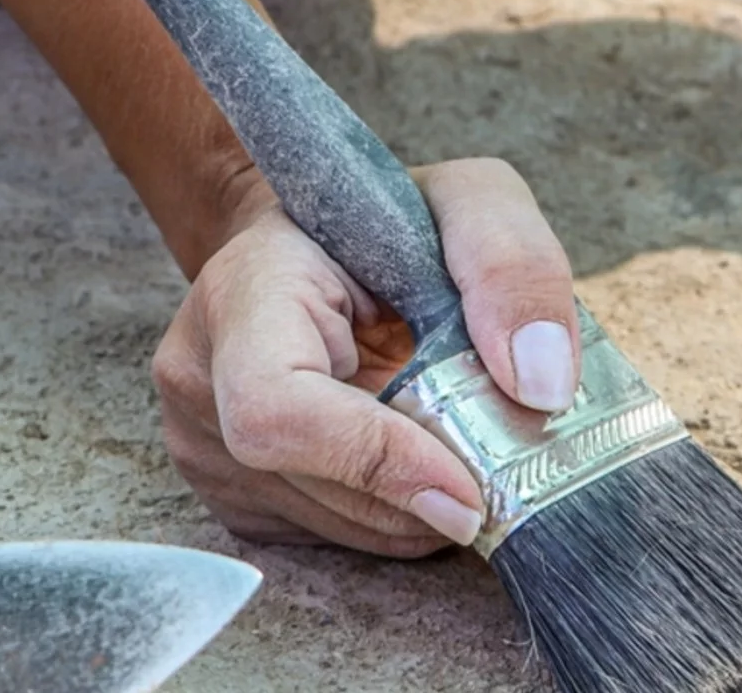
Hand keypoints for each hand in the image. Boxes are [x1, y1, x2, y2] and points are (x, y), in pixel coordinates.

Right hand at [153, 159, 580, 556]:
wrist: (312, 246)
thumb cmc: (382, 221)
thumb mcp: (467, 202)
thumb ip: (511, 265)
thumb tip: (542, 384)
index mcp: (242, 290)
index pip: (275, 409)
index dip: (374, 461)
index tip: (467, 488)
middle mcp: (199, 373)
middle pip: (316, 484)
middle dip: (424, 490)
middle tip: (495, 460)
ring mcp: (201, 444)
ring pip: (334, 527)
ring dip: (419, 509)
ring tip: (458, 445)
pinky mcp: (232, 494)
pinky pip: (330, 539)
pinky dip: (397, 516)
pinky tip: (418, 459)